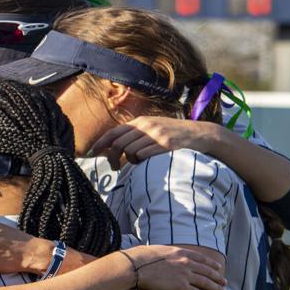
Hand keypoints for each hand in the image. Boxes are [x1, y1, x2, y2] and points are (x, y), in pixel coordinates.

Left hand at [91, 117, 226, 168]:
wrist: (198, 134)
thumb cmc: (173, 135)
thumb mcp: (154, 129)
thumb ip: (137, 135)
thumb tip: (117, 149)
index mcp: (141, 122)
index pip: (114, 132)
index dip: (101, 142)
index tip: (92, 153)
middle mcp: (147, 126)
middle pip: (119, 143)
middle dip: (112, 157)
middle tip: (113, 167)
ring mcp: (156, 135)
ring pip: (130, 151)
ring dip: (128, 161)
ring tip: (133, 165)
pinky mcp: (165, 145)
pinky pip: (143, 156)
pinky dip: (140, 162)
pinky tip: (144, 163)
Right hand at [123, 245, 228, 289]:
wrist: (136, 266)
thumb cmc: (140, 258)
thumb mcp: (157, 250)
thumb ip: (165, 254)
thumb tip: (161, 256)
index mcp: (180, 252)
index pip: (201, 258)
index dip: (211, 264)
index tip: (217, 267)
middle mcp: (186, 262)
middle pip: (206, 270)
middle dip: (217, 277)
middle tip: (224, 282)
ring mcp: (184, 274)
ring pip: (205, 282)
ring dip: (215, 288)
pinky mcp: (180, 287)